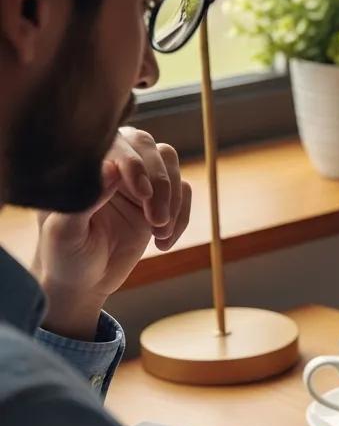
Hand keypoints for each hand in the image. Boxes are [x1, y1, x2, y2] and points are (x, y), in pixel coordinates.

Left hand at [32, 128, 191, 338]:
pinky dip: (182, 217)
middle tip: (156, 221)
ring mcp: (136, 180)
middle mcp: (111, 164)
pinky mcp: (158, 199)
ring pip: (170, 164)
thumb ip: (86, 199)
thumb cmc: (65, 255)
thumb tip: (111, 168)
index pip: (115, 145)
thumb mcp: (66, 232)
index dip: (134, 164)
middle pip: (147, 146)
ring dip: (173, 200)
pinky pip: (185, 192)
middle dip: (160, 182)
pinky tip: (163, 242)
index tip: (143, 194)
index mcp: (83, 165)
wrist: (85, 281)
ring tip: (160, 233)